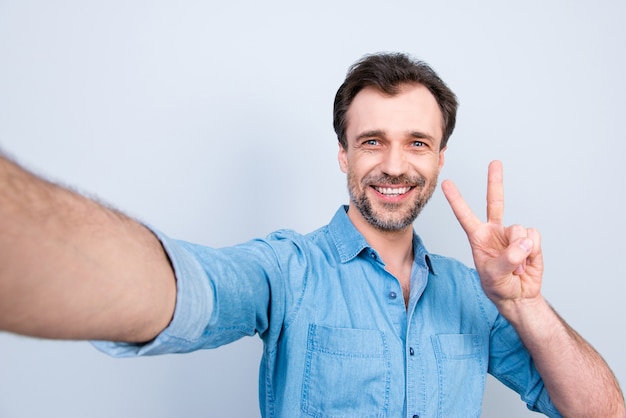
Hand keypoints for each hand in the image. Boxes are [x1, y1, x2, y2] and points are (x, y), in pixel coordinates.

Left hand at [441, 161, 543, 312]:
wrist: (519, 295)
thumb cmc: (498, 286)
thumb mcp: (494, 276)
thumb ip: (507, 259)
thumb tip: (523, 242)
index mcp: (478, 237)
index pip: (465, 215)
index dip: (456, 200)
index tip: (446, 183)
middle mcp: (495, 231)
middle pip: (495, 201)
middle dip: (495, 181)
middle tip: (494, 163)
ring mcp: (513, 234)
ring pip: (519, 230)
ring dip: (520, 250)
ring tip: (516, 265)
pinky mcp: (530, 239)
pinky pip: (533, 237)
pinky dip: (533, 251)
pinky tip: (528, 261)